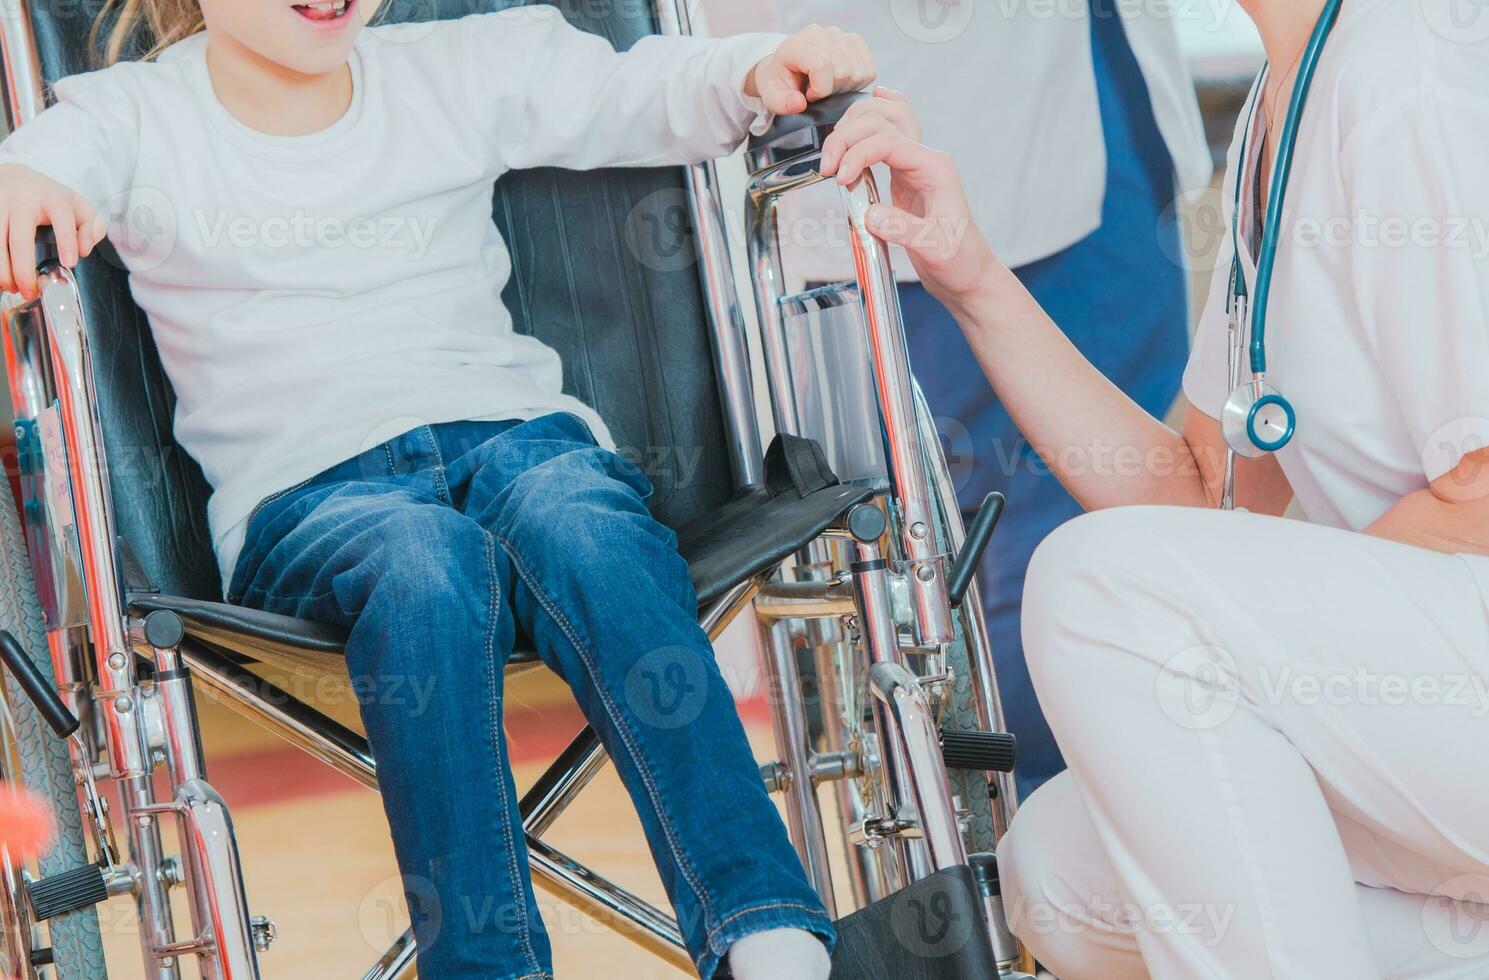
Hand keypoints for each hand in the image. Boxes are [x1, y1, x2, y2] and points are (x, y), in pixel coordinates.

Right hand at [0, 164, 103, 300]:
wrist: (15, 177)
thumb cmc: (51, 199)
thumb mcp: (78, 207)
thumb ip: (92, 228)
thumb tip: (84, 251)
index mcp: (52, 199)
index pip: (62, 219)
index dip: (67, 241)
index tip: (69, 263)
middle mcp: (22, 203)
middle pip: (20, 240)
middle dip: (23, 270)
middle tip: (31, 291)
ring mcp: (0, 207)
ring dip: (3, 271)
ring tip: (12, 288)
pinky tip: (1, 279)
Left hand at [746, 25, 875, 115]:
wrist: (787, 70)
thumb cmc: (781, 84)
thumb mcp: (773, 98)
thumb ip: (783, 103)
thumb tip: (799, 103)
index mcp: (795, 45)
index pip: (822, 64)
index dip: (821, 89)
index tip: (810, 96)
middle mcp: (819, 34)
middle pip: (844, 71)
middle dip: (832, 90)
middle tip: (818, 91)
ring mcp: (839, 35)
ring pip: (859, 72)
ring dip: (846, 87)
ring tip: (828, 86)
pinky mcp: (854, 42)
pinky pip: (869, 69)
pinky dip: (859, 82)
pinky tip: (841, 82)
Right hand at [819, 90, 996, 306]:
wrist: (968, 273)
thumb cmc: (959, 260)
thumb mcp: (934, 248)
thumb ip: (903, 229)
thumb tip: (870, 214)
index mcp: (935, 168)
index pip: (888, 141)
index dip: (858, 154)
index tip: (839, 179)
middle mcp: (924, 159)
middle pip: (880, 123)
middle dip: (847, 138)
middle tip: (827, 168)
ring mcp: (914, 165)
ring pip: (881, 122)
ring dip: (851, 130)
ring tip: (832, 157)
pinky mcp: (903, 177)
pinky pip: (885, 137)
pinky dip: (870, 124)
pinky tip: (862, 112)